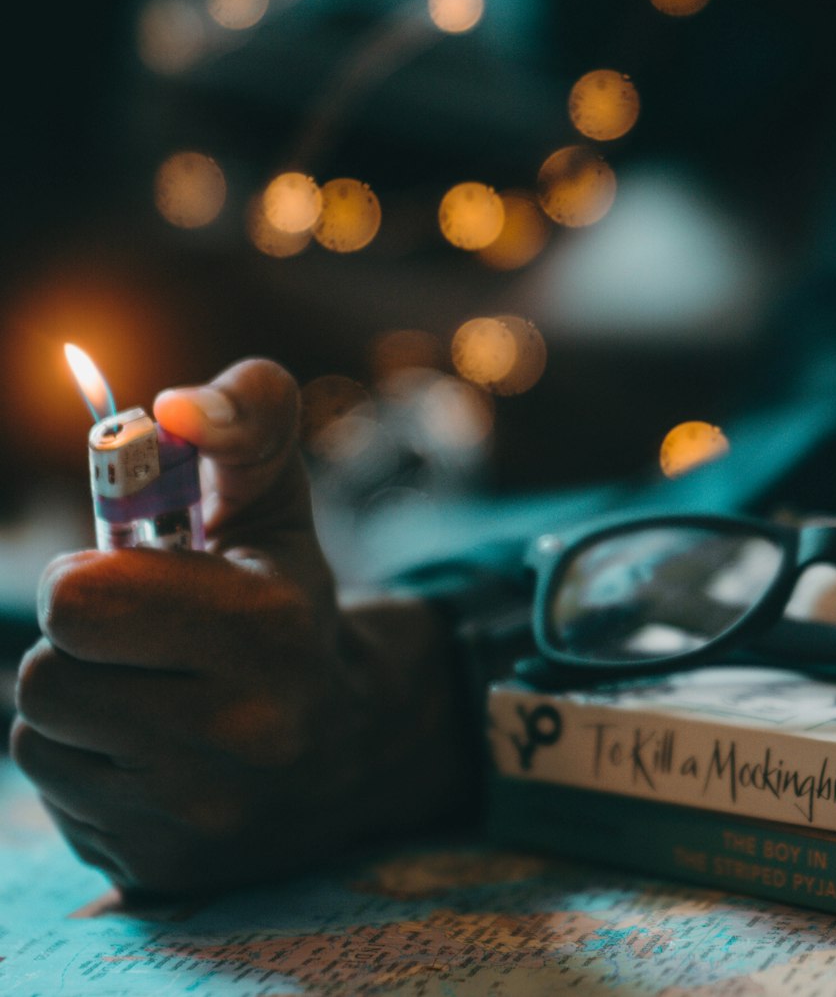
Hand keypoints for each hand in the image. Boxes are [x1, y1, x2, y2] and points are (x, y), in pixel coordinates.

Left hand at [11, 359, 471, 892]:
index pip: (77, 603)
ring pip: (38, 740)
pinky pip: (57, 796)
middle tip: (134, 633)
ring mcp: (198, 817)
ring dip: (77, 702)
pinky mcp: (163, 872)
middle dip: (80, 641)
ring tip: (145, 686)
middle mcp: (240, 738)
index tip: (130, 574)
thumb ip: (244, 416)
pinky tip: (147, 746)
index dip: (89, 575)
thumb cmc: (288, 595)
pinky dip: (86, 762)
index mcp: (269, 631)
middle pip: (46, 676)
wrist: (352, 740)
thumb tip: (174, 406)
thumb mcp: (275, 495)